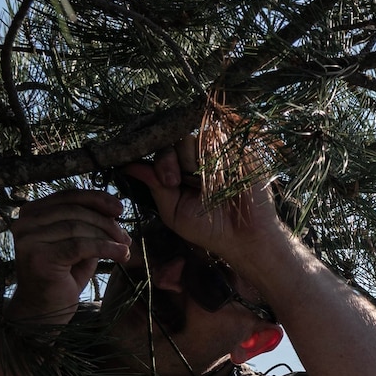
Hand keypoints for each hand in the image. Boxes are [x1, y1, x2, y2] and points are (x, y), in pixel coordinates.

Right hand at [10, 190, 129, 323]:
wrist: (44, 313)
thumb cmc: (62, 279)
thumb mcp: (78, 245)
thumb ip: (89, 226)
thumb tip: (114, 210)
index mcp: (31, 214)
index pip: (67, 196)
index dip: (96, 199)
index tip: (120, 208)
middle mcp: (24, 223)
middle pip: (75, 211)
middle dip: (105, 222)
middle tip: (125, 237)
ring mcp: (28, 240)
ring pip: (78, 227)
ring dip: (108, 236)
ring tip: (125, 248)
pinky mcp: (39, 257)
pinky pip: (80, 245)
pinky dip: (106, 248)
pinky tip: (122, 254)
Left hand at [122, 132, 289, 268]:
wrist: (247, 238)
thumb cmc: (210, 229)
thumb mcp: (174, 212)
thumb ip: (155, 187)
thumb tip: (128, 166)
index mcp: (180, 172)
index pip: (162, 151)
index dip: (160, 161)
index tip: (168, 182)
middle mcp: (197, 159)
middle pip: (175, 140)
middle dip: (170, 159)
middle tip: (176, 182)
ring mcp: (218, 153)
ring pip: (195, 137)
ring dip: (194, 159)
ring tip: (202, 184)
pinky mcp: (238, 150)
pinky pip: (219, 137)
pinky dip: (215, 154)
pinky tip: (220, 175)